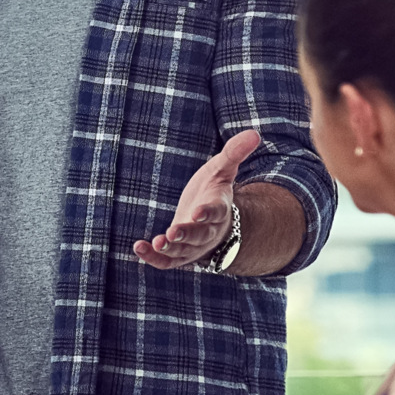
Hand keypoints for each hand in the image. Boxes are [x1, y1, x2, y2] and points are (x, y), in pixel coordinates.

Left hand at [133, 129, 260, 270]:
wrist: (209, 218)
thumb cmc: (213, 191)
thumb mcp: (222, 169)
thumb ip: (234, 153)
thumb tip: (254, 133)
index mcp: (219, 209)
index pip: (215, 212)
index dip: (208, 213)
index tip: (198, 211)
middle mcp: (208, 231)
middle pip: (199, 235)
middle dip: (187, 234)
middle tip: (173, 232)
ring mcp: (193, 245)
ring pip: (183, 251)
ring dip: (170, 248)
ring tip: (157, 243)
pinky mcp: (178, 254)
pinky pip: (168, 261)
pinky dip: (154, 258)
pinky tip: (139, 248)